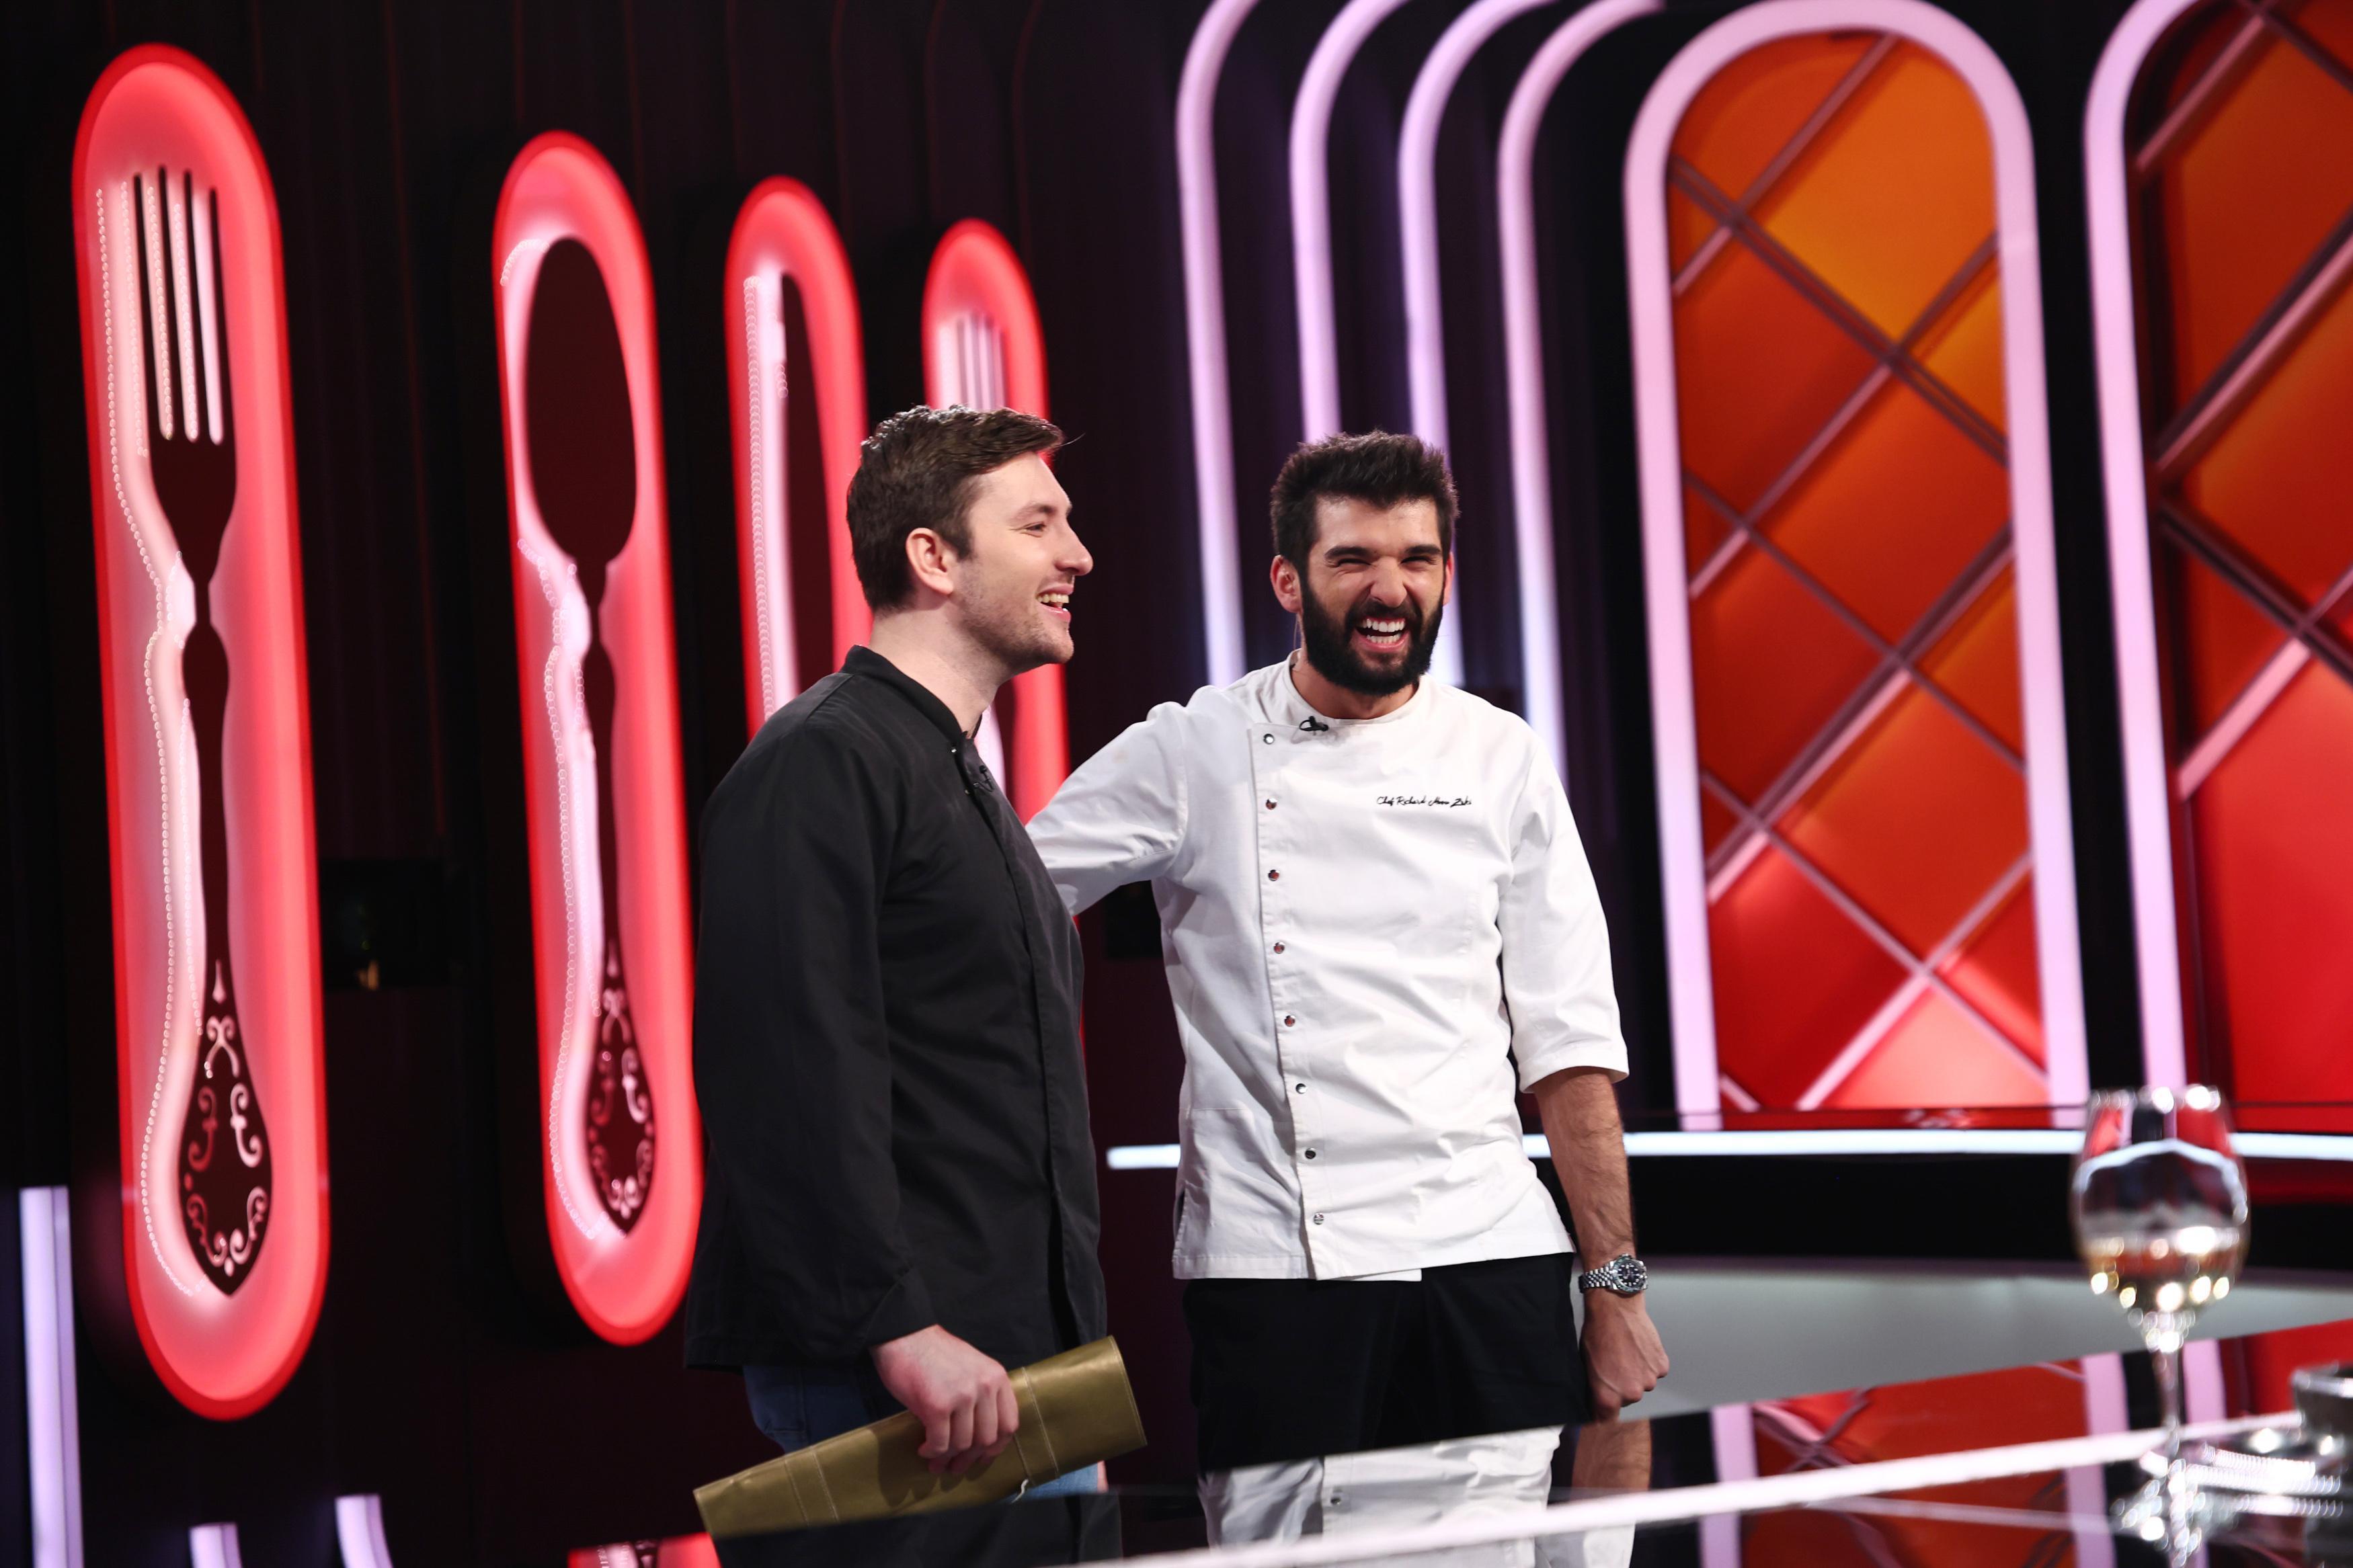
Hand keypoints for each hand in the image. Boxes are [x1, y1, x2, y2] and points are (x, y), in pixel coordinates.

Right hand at [871, 1326, 1019, 1475]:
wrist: (903, 1335)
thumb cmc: (934, 1354)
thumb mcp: (971, 1368)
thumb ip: (981, 1396)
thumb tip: (979, 1440)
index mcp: (997, 1377)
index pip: (1009, 1424)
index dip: (996, 1447)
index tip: (982, 1457)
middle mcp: (985, 1386)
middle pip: (986, 1439)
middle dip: (970, 1458)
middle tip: (955, 1467)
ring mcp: (962, 1396)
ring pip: (963, 1444)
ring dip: (947, 1458)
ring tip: (936, 1462)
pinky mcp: (937, 1405)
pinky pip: (940, 1443)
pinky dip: (932, 1452)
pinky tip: (924, 1450)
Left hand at [1581, 1291, 1667, 1416]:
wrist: (1616, 1308)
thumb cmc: (1597, 1334)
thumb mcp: (1587, 1365)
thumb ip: (1595, 1390)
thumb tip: (1597, 1406)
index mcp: (1608, 1396)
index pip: (1607, 1419)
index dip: (1604, 1415)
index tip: (1603, 1411)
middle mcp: (1631, 1393)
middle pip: (1627, 1399)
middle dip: (1621, 1388)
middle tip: (1614, 1366)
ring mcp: (1649, 1380)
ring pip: (1643, 1385)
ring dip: (1637, 1375)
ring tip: (1627, 1354)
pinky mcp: (1661, 1367)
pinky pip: (1655, 1372)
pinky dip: (1649, 1364)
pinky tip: (1639, 1349)